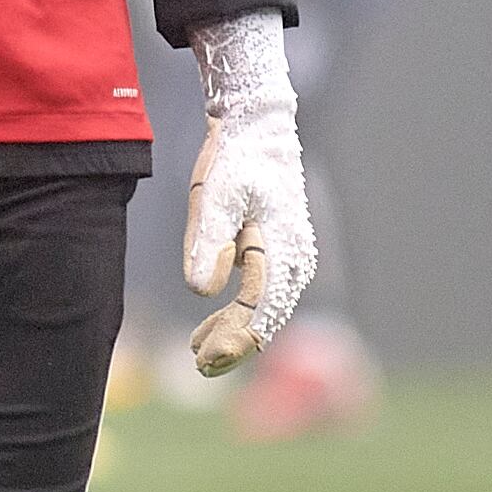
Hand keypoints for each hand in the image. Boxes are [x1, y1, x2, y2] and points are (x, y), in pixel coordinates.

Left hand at [184, 11, 316, 375]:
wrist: (256, 128)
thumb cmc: (235, 159)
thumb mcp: (214, 195)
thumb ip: (208, 241)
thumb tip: (201, 291)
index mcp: (282, 249)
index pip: (258, 311)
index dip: (232, 340)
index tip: (204, 358)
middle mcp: (295, 259)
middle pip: (265, 318)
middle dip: (233, 345)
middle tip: (196, 362)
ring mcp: (292, 257)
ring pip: (266, 311)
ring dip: (235, 333)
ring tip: (197, 350)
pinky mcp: (281, 253)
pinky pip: (264, 296)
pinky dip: (241, 315)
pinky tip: (212, 326)